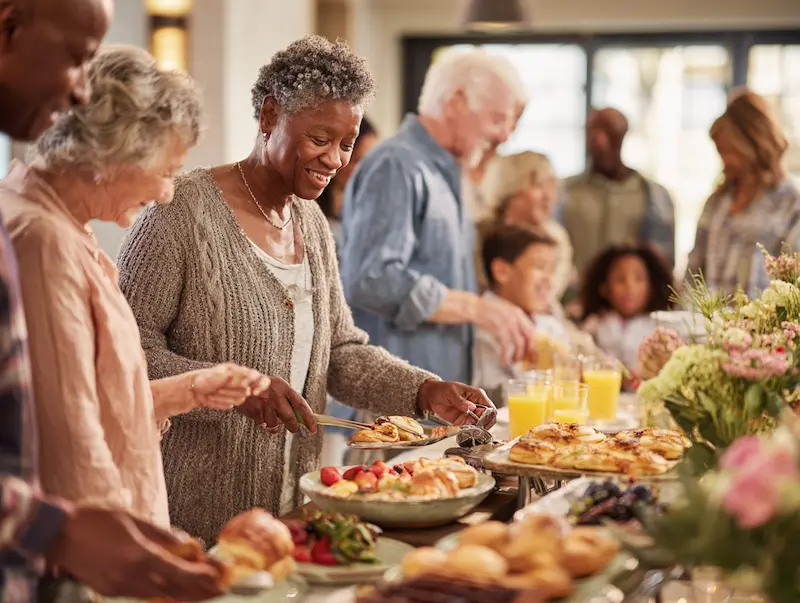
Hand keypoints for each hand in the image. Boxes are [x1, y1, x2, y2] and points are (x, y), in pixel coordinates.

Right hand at [48, 505, 223, 600]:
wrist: (58, 534)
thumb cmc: (96, 519)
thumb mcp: (135, 518)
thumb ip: (162, 533)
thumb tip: (186, 541)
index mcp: (140, 556)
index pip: (180, 572)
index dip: (202, 575)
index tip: (219, 575)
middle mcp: (132, 576)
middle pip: (173, 588)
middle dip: (199, 589)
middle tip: (218, 587)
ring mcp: (119, 586)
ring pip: (159, 593)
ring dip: (183, 592)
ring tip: (203, 589)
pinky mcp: (110, 590)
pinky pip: (143, 592)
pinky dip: (162, 591)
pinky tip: (174, 588)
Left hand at [191, 364, 270, 409]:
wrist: (196, 391)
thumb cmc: (203, 380)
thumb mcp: (210, 376)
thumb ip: (222, 377)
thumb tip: (232, 374)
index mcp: (238, 370)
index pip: (256, 375)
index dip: (254, 382)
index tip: (246, 388)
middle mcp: (241, 380)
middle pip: (249, 389)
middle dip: (235, 392)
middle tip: (223, 394)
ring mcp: (239, 391)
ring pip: (241, 398)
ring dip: (226, 397)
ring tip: (213, 393)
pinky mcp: (235, 399)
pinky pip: (234, 403)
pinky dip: (223, 402)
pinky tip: (213, 398)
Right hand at [236, 376, 317, 433]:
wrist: (240, 383)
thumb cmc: (263, 386)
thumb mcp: (278, 386)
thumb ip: (289, 399)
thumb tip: (301, 417)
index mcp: (283, 387)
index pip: (301, 405)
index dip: (309, 418)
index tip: (313, 429)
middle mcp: (275, 397)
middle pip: (290, 419)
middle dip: (294, 426)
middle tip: (294, 427)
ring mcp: (265, 406)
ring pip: (277, 425)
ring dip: (276, 424)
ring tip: (270, 414)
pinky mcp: (255, 413)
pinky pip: (265, 425)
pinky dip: (265, 423)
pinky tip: (261, 414)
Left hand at [416, 380, 496, 427]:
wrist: (431, 396)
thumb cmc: (442, 389)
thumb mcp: (451, 393)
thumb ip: (461, 401)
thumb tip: (472, 407)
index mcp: (477, 395)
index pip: (489, 407)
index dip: (487, 415)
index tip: (480, 421)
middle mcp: (476, 405)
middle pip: (487, 418)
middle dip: (483, 424)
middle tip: (475, 428)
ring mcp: (471, 414)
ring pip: (480, 425)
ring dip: (476, 429)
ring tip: (469, 430)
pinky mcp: (464, 421)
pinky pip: (470, 428)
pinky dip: (469, 431)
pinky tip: (464, 431)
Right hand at [474, 296, 535, 363]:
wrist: (475, 308)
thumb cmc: (487, 310)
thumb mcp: (505, 311)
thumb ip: (514, 320)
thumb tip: (520, 335)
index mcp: (518, 313)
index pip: (532, 329)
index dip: (533, 341)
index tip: (532, 350)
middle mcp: (516, 318)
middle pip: (530, 337)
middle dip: (530, 350)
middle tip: (528, 359)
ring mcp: (508, 324)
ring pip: (520, 344)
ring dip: (518, 355)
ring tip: (514, 361)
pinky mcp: (500, 330)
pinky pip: (506, 347)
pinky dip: (506, 356)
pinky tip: (504, 360)